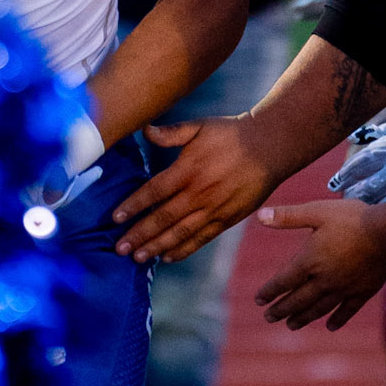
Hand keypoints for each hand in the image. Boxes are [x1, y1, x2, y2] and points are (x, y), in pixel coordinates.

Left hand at [112, 114, 275, 262]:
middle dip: (139, 234)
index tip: (115, 218)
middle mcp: (200, 193)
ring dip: (157, 247)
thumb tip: (144, 130)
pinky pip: (201, 238)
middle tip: (119, 248)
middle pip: (163, 218)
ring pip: (180, 233)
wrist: (271, 147)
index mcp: (189, 170)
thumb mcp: (200, 126)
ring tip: (137, 258)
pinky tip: (166, 257)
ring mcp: (214, 209)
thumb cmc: (231, 134)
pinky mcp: (227, 219)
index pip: (154, 192)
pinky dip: (183, 250)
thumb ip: (171, 133)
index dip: (133, 206)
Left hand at [253, 197, 385, 331]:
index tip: (259, 300)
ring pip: (319, 309)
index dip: (269, 291)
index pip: (283, 281)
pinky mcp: (363, 292)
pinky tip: (330, 326)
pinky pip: (347, 310)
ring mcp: (344, 288)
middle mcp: (324, 280)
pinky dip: (337, 319)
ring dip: (303, 318)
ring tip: (291, 325)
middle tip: (269, 318)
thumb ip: (288, 216)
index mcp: (309, 261)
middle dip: (281, 310)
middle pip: (298, 300)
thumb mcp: (317, 211)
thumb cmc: (352, 219)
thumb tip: (259, 216)